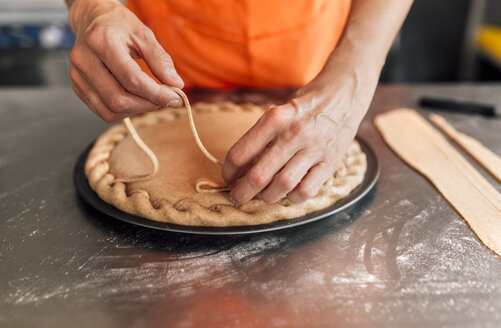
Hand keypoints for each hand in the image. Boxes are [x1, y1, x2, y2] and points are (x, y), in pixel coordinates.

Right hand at [68, 0, 183, 121]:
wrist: (92, 20)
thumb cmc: (119, 26)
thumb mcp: (144, 34)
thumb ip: (160, 59)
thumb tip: (176, 84)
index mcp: (101, 42)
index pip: (131, 79)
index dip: (157, 94)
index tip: (176, 98)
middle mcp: (84, 60)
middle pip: (119, 99)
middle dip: (148, 105)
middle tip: (166, 100)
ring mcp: (77, 75)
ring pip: (110, 110)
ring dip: (137, 111)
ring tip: (151, 100)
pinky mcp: (78, 87)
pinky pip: (103, 111)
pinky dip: (124, 112)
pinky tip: (135, 100)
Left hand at [222, 72, 372, 204]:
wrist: (343, 94)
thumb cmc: (305, 105)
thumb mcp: (278, 113)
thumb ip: (261, 138)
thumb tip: (240, 168)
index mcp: (274, 119)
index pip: (240, 153)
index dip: (228, 171)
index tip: (227, 178)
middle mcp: (293, 134)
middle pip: (259, 176)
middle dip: (242, 192)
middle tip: (237, 197)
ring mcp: (313, 149)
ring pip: (282, 186)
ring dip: (268, 196)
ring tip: (264, 195)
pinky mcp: (330, 162)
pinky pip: (307, 190)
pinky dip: (294, 198)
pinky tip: (290, 193)